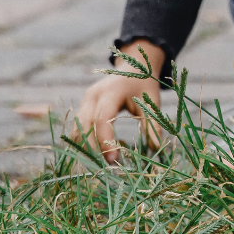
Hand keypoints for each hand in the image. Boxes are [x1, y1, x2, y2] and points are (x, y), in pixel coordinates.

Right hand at [75, 40, 164, 163]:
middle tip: (107, 166)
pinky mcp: (83, 105)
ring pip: (78, 128)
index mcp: (111, 92)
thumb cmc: (144, 84)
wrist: (133, 66)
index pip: (102, 119)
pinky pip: (79, 126)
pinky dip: (86, 140)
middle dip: (93, 148)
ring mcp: (85, 99)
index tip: (114, 160)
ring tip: (105, 159)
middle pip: (85, 126)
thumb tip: (155, 148)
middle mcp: (93, 95)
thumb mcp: (151, 102)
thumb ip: (152, 124)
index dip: (105, 141)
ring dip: (87, 146)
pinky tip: (102, 149)